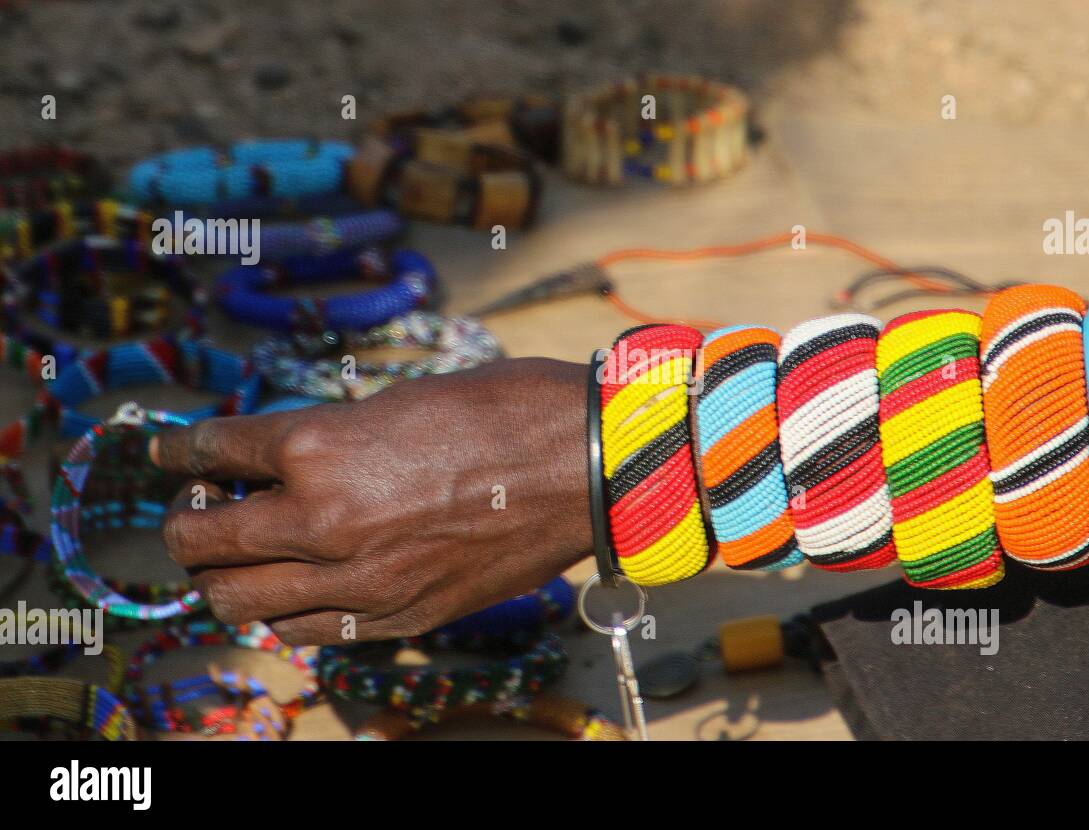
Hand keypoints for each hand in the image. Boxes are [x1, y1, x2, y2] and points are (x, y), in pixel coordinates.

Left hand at [153, 357, 590, 644]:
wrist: (586, 464)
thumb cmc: (503, 409)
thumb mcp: (397, 401)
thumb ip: (330, 438)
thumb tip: (284, 462)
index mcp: (318, 447)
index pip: (212, 454)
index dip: (181, 454)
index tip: (171, 458)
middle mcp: (323, 520)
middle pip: (203, 541)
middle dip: (186, 524)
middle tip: (200, 510)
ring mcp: (360, 579)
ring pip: (239, 602)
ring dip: (226, 576)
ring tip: (244, 556)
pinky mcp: (399, 617)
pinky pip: (308, 629)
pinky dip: (288, 608)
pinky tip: (303, 586)